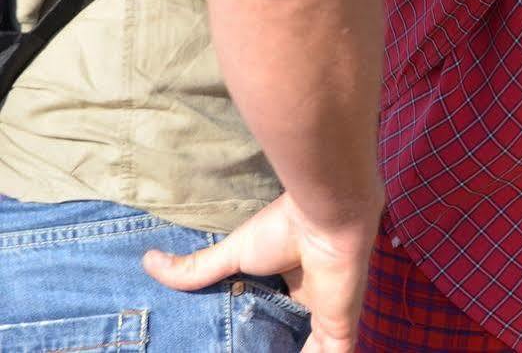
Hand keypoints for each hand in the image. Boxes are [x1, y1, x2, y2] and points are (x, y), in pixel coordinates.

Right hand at [143, 190, 377, 352]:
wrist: (326, 217)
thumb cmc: (283, 229)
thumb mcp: (232, 253)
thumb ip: (196, 269)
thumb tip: (147, 262)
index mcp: (290, 283)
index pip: (271, 318)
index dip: (254, 333)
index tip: (228, 343)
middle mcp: (310, 301)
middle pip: (287, 338)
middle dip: (269, 348)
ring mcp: (327, 318)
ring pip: (310, 351)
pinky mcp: (340, 330)